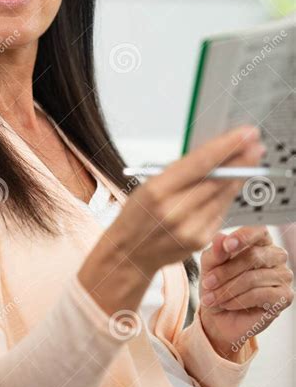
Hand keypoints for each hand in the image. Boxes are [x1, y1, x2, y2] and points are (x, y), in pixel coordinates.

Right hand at [112, 124, 264, 275]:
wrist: (130, 252)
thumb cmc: (139, 213)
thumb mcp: (150, 185)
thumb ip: (180, 172)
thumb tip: (215, 153)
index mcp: (157, 190)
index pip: (199, 163)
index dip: (226, 146)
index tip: (245, 134)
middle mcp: (174, 210)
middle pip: (217, 180)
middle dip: (240, 160)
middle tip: (256, 144)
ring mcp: (188, 228)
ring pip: (223, 196)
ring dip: (240, 177)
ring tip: (251, 160)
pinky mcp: (199, 240)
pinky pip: (220, 212)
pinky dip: (228, 196)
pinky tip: (234, 184)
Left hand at [198, 226, 293, 360]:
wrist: (219, 317)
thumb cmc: (217, 285)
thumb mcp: (210, 266)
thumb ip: (216, 252)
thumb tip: (220, 238)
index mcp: (260, 242)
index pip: (258, 231)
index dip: (243, 237)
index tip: (226, 245)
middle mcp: (276, 256)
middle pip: (253, 256)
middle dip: (225, 272)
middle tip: (207, 283)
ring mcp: (283, 276)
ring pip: (253, 278)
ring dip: (227, 290)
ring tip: (212, 298)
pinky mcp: (285, 296)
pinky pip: (260, 295)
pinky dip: (239, 300)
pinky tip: (227, 304)